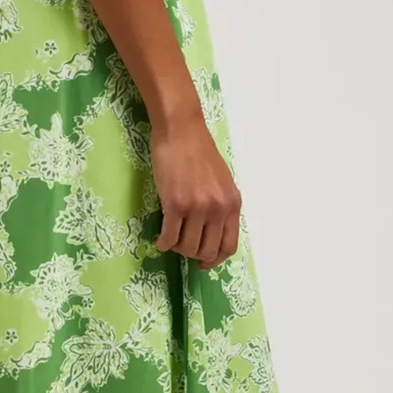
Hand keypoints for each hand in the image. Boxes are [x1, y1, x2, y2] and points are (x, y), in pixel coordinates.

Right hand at [150, 111, 241, 267]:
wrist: (181, 130)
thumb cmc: (198, 151)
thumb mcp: (221, 181)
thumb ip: (220, 205)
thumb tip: (211, 231)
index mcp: (232, 204)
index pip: (229, 246)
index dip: (215, 260)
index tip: (203, 262)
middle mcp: (218, 209)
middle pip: (208, 251)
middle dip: (194, 255)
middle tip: (182, 248)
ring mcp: (197, 208)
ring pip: (187, 247)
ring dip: (177, 248)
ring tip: (170, 239)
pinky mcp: (175, 204)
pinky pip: (169, 237)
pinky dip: (163, 243)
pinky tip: (159, 238)